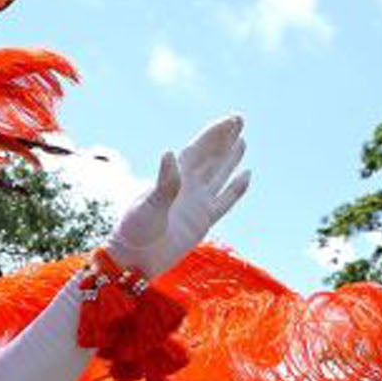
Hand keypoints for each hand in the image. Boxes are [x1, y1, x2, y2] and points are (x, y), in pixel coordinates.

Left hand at [104, 116, 250, 278]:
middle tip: (240, 119)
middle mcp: (186, 188)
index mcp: (173, 179)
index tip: (230, 120)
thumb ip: (166, 183)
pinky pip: (225, 201)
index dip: (214, 134)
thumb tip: (170, 152)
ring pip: (219, 175)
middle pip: (210, 158)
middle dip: (224, 139)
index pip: (198, 150)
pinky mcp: (203, 221)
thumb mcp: (149, 205)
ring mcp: (196, 204)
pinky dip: (236, 189)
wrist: (135, 260)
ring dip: (230, 158)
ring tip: (242, 140)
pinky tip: (246, 175)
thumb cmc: (135, 231)